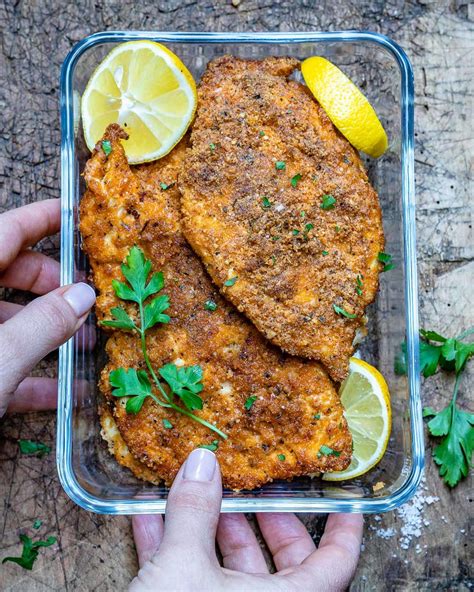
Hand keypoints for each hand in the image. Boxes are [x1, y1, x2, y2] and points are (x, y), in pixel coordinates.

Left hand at [0, 199, 95, 415]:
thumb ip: (44, 323)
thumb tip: (84, 294)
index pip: (4, 231)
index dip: (42, 219)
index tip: (75, 214)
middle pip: (9, 272)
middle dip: (53, 286)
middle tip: (88, 300)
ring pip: (6, 320)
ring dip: (47, 332)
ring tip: (85, 347)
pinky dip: (30, 376)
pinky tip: (64, 393)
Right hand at [131, 449, 362, 591]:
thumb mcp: (182, 570)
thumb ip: (195, 512)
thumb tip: (202, 462)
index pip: (336, 562)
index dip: (343, 527)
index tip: (341, 498)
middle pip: (283, 563)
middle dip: (265, 520)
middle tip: (252, 488)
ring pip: (230, 570)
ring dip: (206, 528)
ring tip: (192, 490)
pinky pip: (190, 581)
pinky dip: (171, 550)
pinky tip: (148, 519)